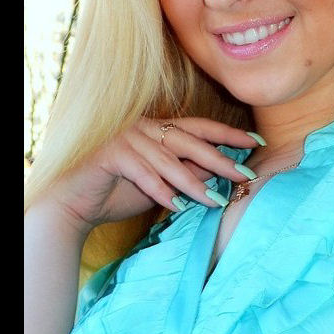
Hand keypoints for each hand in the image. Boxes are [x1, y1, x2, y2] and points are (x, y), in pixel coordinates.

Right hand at [36, 117, 260, 234]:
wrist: (74, 203)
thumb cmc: (119, 191)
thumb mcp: (163, 182)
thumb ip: (189, 172)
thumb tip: (224, 171)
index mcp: (157, 128)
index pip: (200, 127)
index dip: (229, 134)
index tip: (258, 142)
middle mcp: (143, 127)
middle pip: (190, 141)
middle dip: (220, 158)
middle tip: (246, 173)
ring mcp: (126, 137)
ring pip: (168, 161)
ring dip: (193, 184)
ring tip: (216, 201)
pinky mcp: (110, 154)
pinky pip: (141, 173)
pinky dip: (159, 191)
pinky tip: (176, 207)